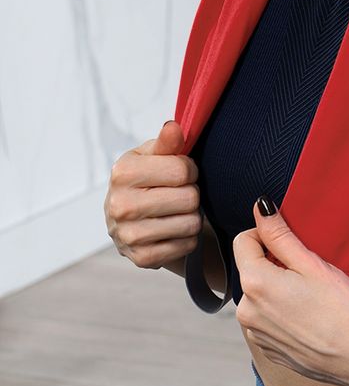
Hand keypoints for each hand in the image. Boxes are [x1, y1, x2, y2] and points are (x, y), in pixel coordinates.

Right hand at [105, 120, 202, 269]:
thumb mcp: (154, 156)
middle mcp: (119, 205)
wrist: (130, 219)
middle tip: (179, 194)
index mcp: (123, 172)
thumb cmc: (147, 180)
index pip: (183, 170)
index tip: (181, 173)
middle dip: (192, 194)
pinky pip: (186, 245)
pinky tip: (174, 230)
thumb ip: (167, 142)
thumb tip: (173, 128)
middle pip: (189, 198)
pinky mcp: (141, 258)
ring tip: (178, 211)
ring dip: (192, 216)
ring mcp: (128, 235)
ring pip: (190, 223)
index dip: (190, 170)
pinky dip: (187, 238)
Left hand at [233, 198, 348, 385]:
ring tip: (308, 298)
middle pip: (251, 269)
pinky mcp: (265, 348)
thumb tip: (260, 207)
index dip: (265, 235)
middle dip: (273, 265)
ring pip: (258, 295)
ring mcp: (254, 332)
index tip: (289, 244)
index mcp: (254, 282)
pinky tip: (305, 318)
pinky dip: (279, 313)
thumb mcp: (311, 263)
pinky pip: (265, 319)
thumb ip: (279, 234)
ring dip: (275, 289)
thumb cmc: (339, 309)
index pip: (243, 241)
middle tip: (307, 273)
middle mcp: (245, 309)